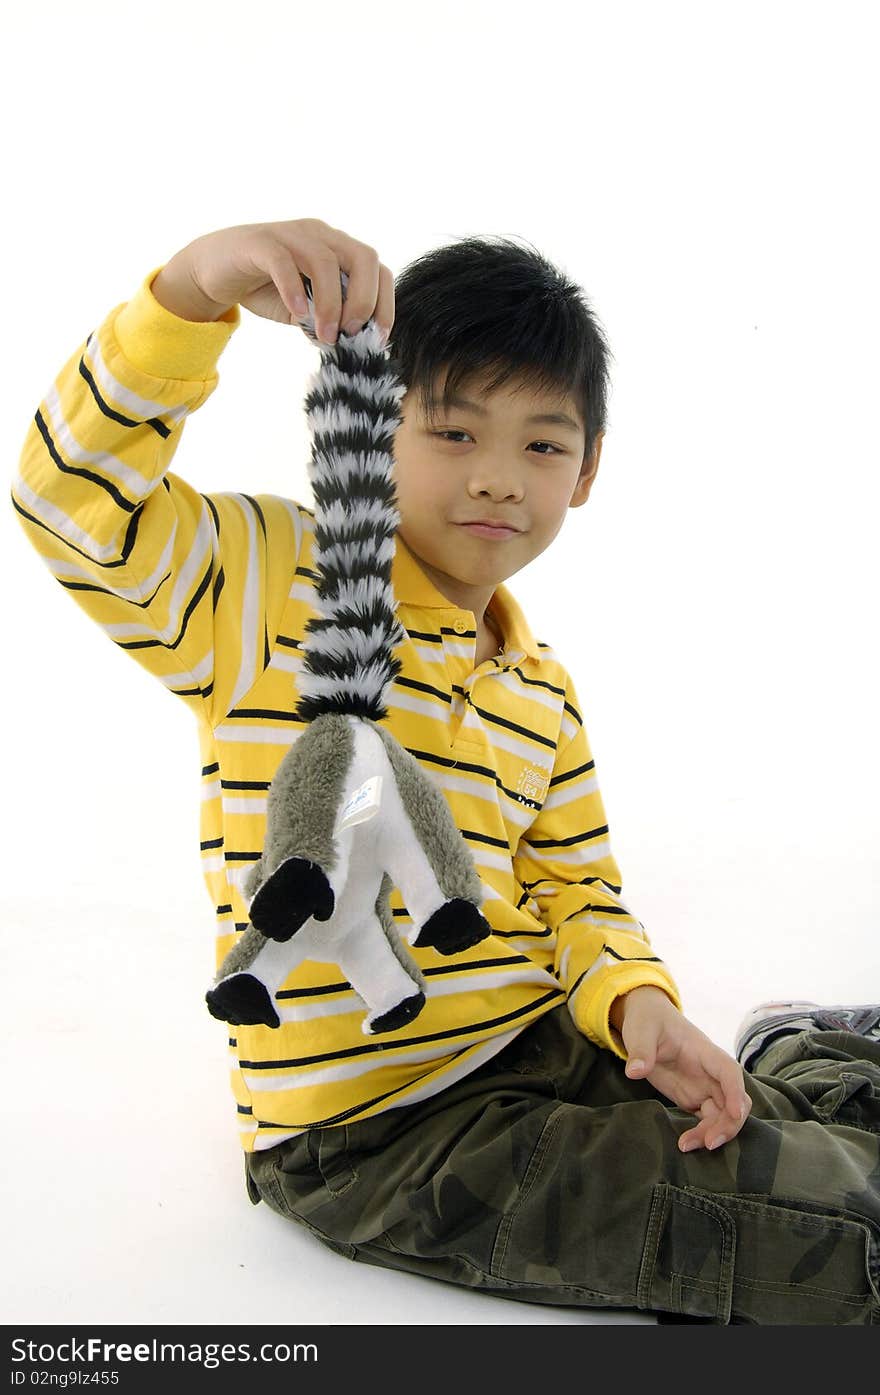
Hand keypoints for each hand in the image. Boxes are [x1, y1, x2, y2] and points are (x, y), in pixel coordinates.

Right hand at [151, 217, 394, 343]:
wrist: (216, 272)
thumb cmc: (267, 290)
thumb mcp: (306, 311)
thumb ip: (330, 320)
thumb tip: (354, 344)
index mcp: (338, 249)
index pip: (377, 270)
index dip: (384, 304)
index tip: (377, 339)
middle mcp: (320, 235)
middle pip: (362, 258)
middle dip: (364, 301)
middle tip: (351, 334)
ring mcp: (291, 234)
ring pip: (325, 261)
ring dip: (330, 304)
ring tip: (325, 336)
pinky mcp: (261, 242)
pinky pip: (284, 261)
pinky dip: (294, 290)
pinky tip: (297, 315)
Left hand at [614, 986, 751, 1151]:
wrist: (647, 1019)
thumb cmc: (648, 1020)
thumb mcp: (641, 1030)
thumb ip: (641, 1050)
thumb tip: (635, 1072)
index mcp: (704, 1051)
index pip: (729, 1071)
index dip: (736, 1092)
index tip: (736, 1113)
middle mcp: (710, 1072)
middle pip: (734, 1100)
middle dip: (728, 1123)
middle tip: (709, 1143)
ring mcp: (704, 1086)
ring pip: (723, 1115)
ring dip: (713, 1133)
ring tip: (686, 1146)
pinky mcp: (694, 1098)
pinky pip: (707, 1121)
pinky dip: (702, 1134)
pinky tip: (685, 1144)